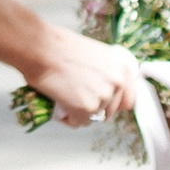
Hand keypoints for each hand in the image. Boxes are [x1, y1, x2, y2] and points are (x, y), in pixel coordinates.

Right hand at [24, 27, 140, 127]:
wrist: (41, 48)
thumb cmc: (60, 47)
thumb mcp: (94, 54)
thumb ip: (104, 73)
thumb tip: (100, 89)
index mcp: (122, 68)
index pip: (128, 99)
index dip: (113, 103)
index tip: (101, 103)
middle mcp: (117, 83)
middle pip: (110, 110)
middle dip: (94, 107)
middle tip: (76, 98)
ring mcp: (103, 97)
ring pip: (93, 117)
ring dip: (80, 113)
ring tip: (64, 99)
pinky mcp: (87, 109)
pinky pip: (79, 122)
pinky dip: (69, 118)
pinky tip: (59, 106)